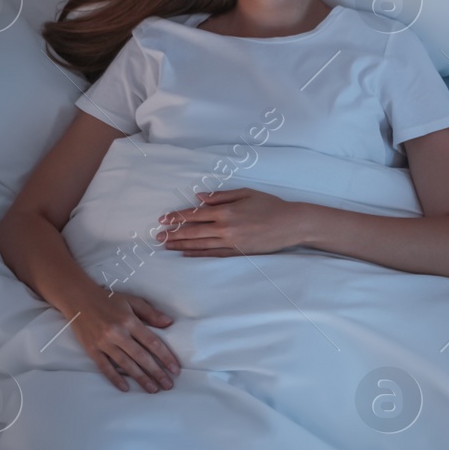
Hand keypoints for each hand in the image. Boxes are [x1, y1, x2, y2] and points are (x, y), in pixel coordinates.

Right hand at [70, 290, 179, 392]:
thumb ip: (151, 313)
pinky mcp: (91, 349)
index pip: (152, 342)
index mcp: (129, 321)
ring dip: (140, 378)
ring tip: (153, 389)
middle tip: (168, 385)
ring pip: (125, 364)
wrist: (78, 298)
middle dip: (156, 372)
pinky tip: (125, 388)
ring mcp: (103, 342)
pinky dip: (115, 378)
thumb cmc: (108, 299)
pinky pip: (104, 366)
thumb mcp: (132, 301)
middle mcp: (117, 333)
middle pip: (141, 356)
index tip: (175, 369)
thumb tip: (169, 323)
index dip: (165, 357)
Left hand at [158, 189, 298, 256]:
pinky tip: (187, 255)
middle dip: (173, 233)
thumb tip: (199, 198)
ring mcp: (231, 242)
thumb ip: (221, 196)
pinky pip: (213, 254)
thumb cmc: (270, 205)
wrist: (290, 224)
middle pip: (193, 231)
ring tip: (167, 246)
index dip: (177, 217)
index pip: (195, 214)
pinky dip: (198, 255)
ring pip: (200, 244)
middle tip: (158, 236)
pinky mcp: (237, 252)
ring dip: (181, 245)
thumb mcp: (245, 193)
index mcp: (225, 211)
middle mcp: (225, 227)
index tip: (163, 219)